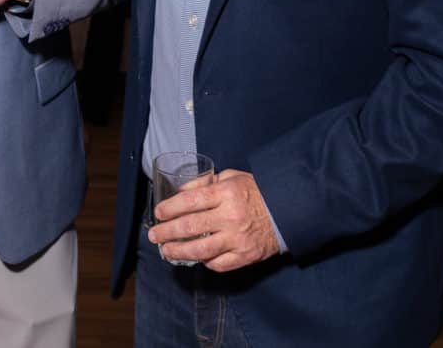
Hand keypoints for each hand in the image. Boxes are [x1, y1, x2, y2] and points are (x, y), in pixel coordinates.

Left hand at [148, 169, 280, 271]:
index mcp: (225, 194)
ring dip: (178, 252)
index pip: (189, 201)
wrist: (288, 211)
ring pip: (201, 250)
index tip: (158, 214)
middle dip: (166, 232)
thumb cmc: (257, 192)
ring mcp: (238, 239)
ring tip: (166, 250)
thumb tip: (181, 191)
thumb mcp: (231, 177)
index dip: (169, 208)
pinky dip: (204, 262)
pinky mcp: (246, 256)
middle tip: (154, 235)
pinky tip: (195, 258)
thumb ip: (206, 183)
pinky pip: (219, 264)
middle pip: (189, 227)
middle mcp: (230, 217)